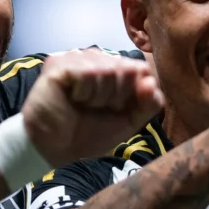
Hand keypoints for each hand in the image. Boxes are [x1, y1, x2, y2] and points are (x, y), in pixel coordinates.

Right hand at [22, 49, 164, 164]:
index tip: (116, 109)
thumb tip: (151, 82)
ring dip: (98, 97)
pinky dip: (84, 93)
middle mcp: (95, 59)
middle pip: (126, 68)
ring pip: (107, 70)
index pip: (140, 69)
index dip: (133, 94)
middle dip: (116, 97)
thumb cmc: (90, 133)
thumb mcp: (130, 121)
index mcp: (113, 68)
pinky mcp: (58, 62)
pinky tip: (72, 98)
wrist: (57, 150)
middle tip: (96, 108)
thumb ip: (149, 103)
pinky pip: (88, 73)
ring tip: (83, 104)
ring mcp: (76, 58)